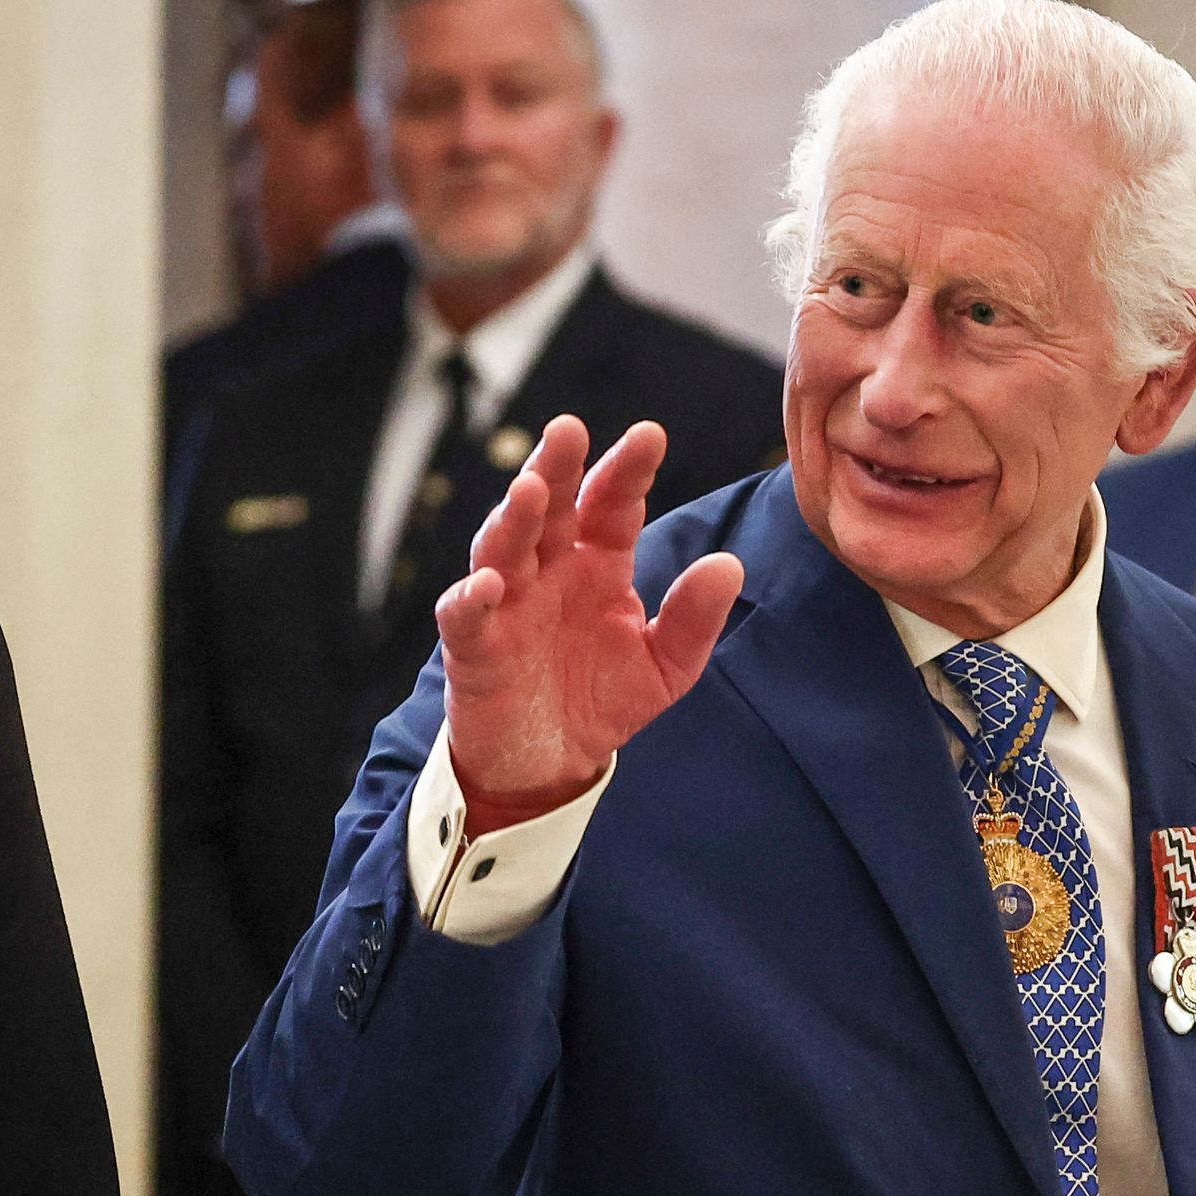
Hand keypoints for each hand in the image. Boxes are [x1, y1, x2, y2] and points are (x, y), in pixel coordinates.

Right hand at [438, 414, 742, 833]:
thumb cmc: (602, 700)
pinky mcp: (472, 647)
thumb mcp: (665, 667)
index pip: (612, 503)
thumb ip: (694, 620)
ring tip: (528, 490)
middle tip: (568, 429)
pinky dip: (473, 599)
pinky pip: (466, 616)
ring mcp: (507, 604)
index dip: (627, 470)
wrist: (549, 766)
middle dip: (556, 468)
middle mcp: (549, 570)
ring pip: (503, 547)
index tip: (650, 436)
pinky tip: (490, 585)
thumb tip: (729, 566)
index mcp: (598, 562)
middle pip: (549, 507)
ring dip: (513, 518)